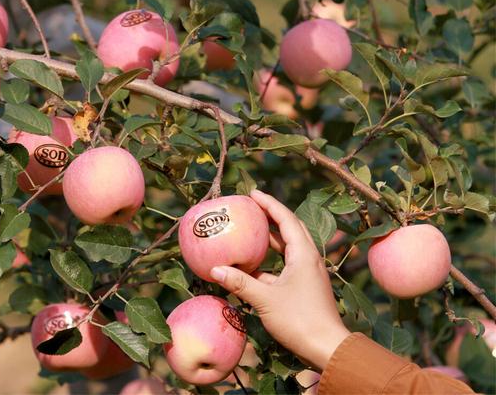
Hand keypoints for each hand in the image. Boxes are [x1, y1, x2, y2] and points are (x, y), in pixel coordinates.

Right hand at [210, 189, 350, 370]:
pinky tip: (252, 267)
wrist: (327, 349)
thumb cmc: (299, 320)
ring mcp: (308, 274)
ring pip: (289, 248)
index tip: (253, 193)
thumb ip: (240, 283)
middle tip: (252, 207)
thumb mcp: (265, 300)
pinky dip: (270, 262)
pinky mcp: (305, 287)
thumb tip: (215, 270)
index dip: (269, 204)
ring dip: (271, 239)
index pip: (285, 219)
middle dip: (271, 216)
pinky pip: (286, 266)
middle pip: (290, 229)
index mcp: (304, 254)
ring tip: (250, 231)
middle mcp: (308, 259)